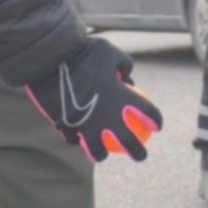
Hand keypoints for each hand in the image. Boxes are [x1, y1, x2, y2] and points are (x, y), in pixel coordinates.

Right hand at [26, 38, 162, 161]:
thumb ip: (124, 66)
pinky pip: (72, 138)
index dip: (156, 120)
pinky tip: (78, 140)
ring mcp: (85, 123)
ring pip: (97, 150)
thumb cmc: (82, 51)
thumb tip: (129, 80)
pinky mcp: (65, 125)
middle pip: (128, 140)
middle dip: (137, 152)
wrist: (50, 57)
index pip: (147, 112)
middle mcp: (106, 114)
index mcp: (122, 96)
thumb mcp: (110, 52)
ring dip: (100, 154)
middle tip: (140, 156)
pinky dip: (76, 140)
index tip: (157, 127)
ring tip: (102, 155)